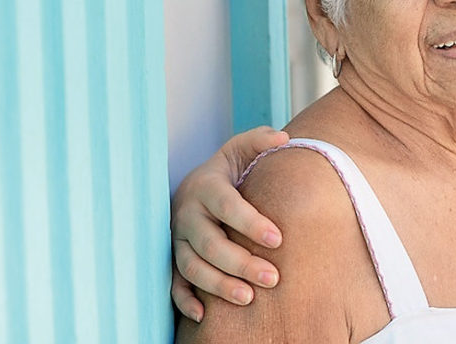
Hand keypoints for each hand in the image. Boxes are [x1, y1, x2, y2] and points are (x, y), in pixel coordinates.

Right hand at [170, 126, 289, 321]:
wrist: (197, 185)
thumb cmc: (230, 168)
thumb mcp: (242, 148)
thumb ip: (261, 140)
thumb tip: (283, 139)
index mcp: (206, 186)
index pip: (227, 206)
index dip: (251, 223)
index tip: (278, 239)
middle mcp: (187, 214)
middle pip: (210, 243)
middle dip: (241, 263)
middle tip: (273, 277)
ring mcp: (177, 239)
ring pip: (191, 267)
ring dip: (218, 285)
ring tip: (249, 298)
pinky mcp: (172, 258)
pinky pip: (173, 283)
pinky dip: (184, 300)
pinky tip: (204, 315)